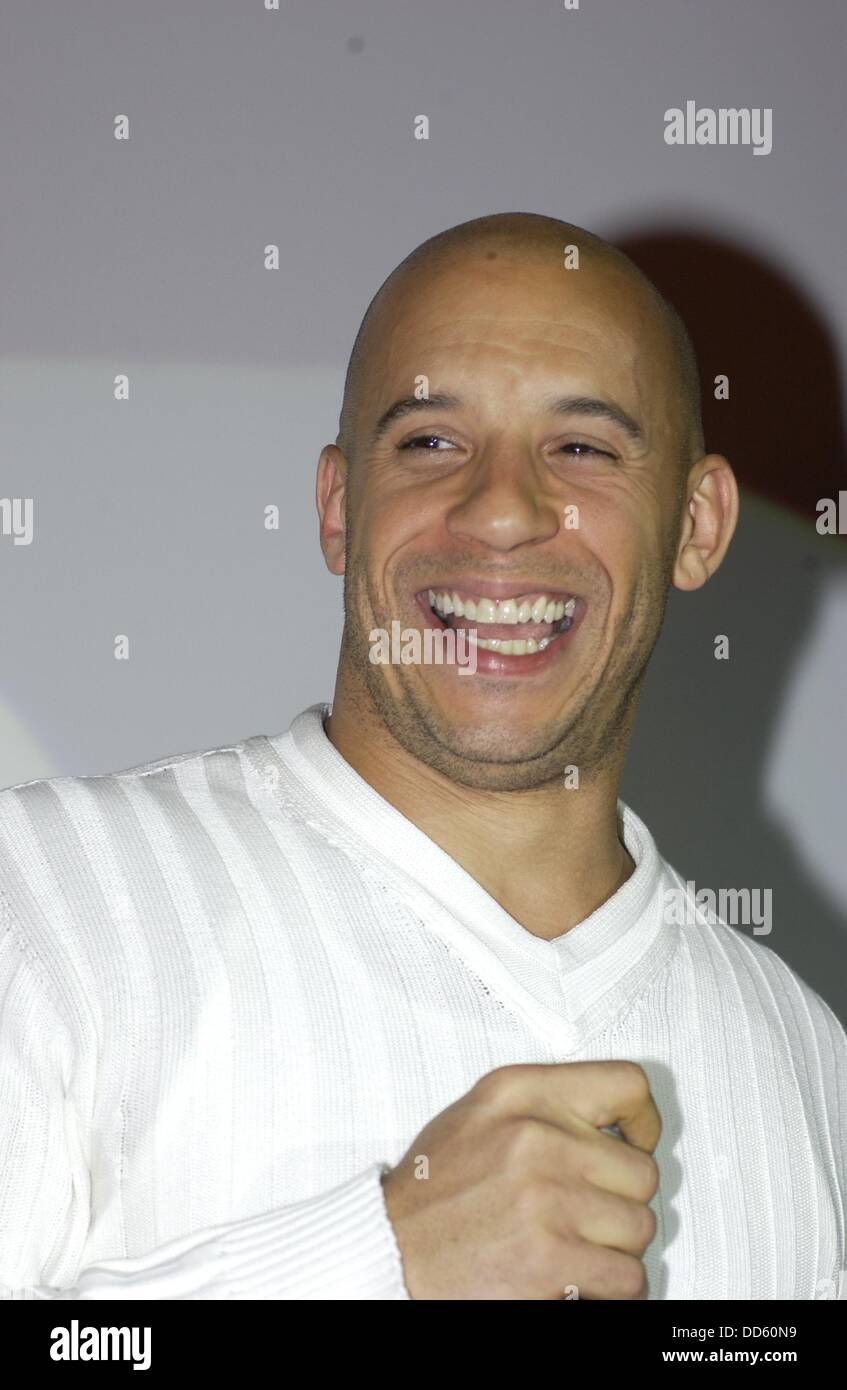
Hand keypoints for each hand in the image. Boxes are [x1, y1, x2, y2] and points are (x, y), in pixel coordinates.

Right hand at [382, 1060, 659, 1299]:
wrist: (390, 1248)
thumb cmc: (435, 1186)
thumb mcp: (480, 1112)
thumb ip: (543, 1105)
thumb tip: (614, 1125)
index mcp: (519, 1092)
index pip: (626, 1084)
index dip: (644, 1121)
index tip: (633, 1144)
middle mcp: (535, 1136)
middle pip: (641, 1171)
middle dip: (620, 1199)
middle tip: (586, 1212)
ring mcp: (546, 1198)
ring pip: (639, 1227)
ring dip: (614, 1245)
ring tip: (573, 1244)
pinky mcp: (551, 1258)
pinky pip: (628, 1276)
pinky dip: (610, 1286)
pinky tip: (577, 1276)